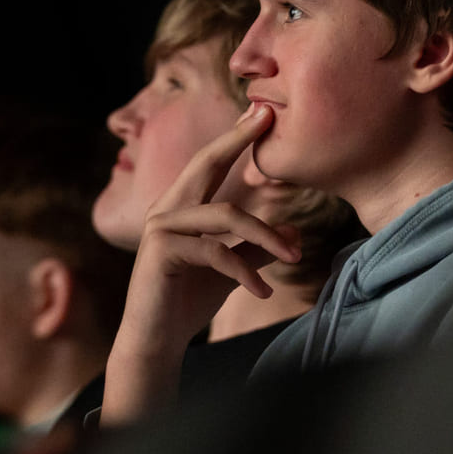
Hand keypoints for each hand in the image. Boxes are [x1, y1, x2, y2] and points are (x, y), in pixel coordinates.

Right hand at [101, 103, 299, 424]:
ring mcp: (160, 227)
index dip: (235, 137)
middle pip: (205, 163)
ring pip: (226, 215)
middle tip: (268, 116)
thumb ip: (256, 247)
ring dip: (266, 235)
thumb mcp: (233, 269)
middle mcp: (167, 208)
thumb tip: (294, 232)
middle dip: (237, 138)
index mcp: (182, 205)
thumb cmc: (190, 300)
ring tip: (293, 258)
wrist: (158, 342)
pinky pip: (215, 251)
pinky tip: (262, 291)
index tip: (261, 111)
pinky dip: (245, 271)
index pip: (210, 163)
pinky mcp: (161, 251)